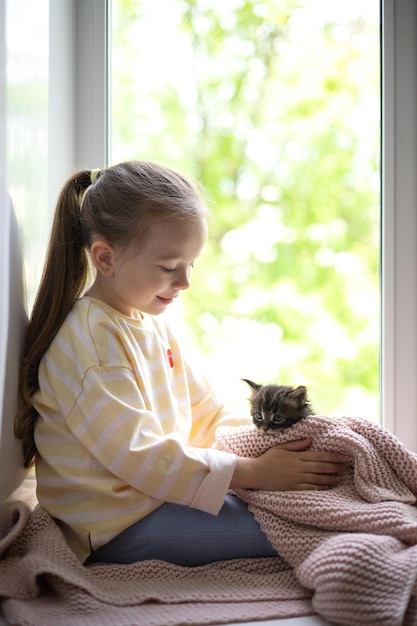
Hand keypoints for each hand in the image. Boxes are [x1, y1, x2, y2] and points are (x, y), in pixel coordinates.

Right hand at [230, 438, 345, 491]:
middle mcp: (298, 467)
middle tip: (345, 467)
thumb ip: (295, 444)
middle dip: (334, 467)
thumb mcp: (280, 447)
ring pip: (318, 478)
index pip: (317, 456)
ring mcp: (296, 478)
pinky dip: (320, 487)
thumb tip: (309, 440)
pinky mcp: (293, 487)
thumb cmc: (267, 459)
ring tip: (340, 477)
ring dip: (330, 478)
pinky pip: (310, 488)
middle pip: (320, 467)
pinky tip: (328, 486)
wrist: (256, 473)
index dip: (331, 457)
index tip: (341, 456)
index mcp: (296, 456)